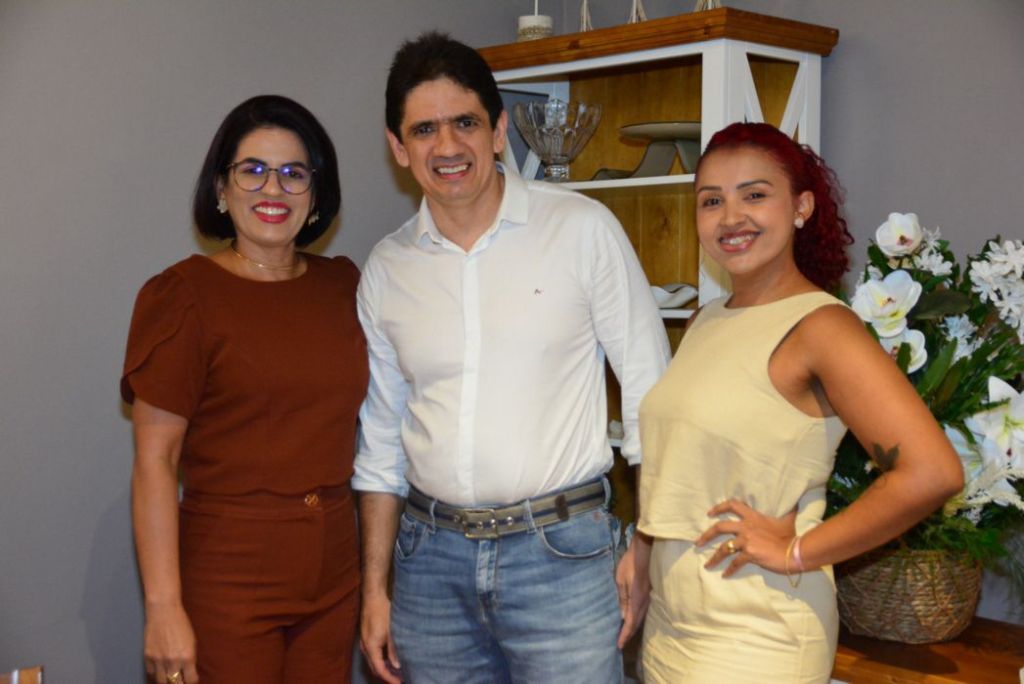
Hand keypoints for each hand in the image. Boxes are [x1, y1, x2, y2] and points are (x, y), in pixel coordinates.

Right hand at [143, 603, 198, 682]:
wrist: (163, 611)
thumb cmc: (181, 624)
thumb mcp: (192, 641)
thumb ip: (190, 658)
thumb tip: (188, 672)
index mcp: (187, 656)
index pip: (190, 680)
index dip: (191, 681)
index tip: (190, 679)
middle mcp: (173, 661)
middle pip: (175, 683)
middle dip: (178, 682)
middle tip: (179, 679)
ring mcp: (159, 660)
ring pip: (161, 681)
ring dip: (166, 680)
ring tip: (169, 677)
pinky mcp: (147, 657)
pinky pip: (151, 673)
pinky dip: (155, 673)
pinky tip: (159, 669)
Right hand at [360, 591, 401, 682]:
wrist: (373, 596)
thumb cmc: (383, 612)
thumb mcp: (391, 631)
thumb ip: (394, 649)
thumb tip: (397, 666)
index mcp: (371, 647)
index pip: (379, 670)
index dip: (389, 678)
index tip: (399, 683)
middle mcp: (365, 647)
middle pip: (375, 668)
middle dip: (386, 676)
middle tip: (399, 679)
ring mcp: (365, 642)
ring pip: (373, 661)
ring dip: (384, 668)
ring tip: (397, 671)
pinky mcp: (367, 637)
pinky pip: (373, 654)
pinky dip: (381, 659)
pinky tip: (391, 658)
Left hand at [615, 533, 650, 648]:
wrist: (644, 551)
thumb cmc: (629, 565)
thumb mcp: (620, 581)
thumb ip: (622, 599)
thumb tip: (622, 616)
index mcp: (636, 600)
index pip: (630, 623)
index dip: (624, 635)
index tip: (619, 645)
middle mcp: (644, 602)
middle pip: (637, 623)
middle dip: (629, 634)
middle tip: (621, 642)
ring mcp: (648, 597)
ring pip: (641, 617)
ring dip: (633, 627)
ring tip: (625, 634)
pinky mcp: (648, 593)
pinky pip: (643, 610)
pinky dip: (637, 618)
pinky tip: (632, 619)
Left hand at [696, 500, 796, 576]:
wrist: (796, 551)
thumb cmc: (791, 536)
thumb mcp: (787, 520)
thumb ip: (787, 511)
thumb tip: (795, 502)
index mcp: (753, 517)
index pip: (732, 505)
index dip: (719, 507)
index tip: (709, 513)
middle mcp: (746, 527)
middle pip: (720, 527)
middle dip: (706, 535)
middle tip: (698, 542)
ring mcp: (747, 541)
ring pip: (724, 548)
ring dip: (714, 557)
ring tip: (707, 565)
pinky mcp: (750, 554)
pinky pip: (735, 563)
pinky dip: (730, 570)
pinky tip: (725, 575)